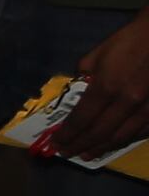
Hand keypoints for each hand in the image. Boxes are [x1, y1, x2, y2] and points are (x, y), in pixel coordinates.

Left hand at [47, 13, 148, 157]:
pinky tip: (115, 143)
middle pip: (99, 133)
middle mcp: (126, 103)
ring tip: (87, 154)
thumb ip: (84, 78)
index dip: (67, 134)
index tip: (56, 142)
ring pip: (121, 137)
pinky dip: (125, 140)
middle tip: (67, 153)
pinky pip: (142, 132)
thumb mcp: (95, 56)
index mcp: (106, 88)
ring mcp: (146, 109)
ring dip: (102, 148)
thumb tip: (78, 94)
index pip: (81, 119)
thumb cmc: (127, 42)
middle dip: (79, 145)